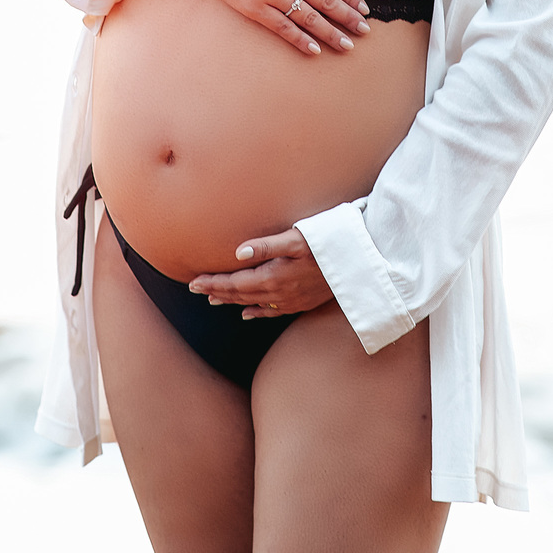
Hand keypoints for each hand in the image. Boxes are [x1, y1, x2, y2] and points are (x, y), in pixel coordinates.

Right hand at [171, 0, 369, 55]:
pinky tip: (314, 49)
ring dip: (331, 33)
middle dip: (349, 18)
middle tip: (364, 31)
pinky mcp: (255, 7)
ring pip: (308, 17)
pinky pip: (282, 27)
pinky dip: (300, 39)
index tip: (364, 9)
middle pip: (327, 1)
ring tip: (347, 45)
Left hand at [188, 228, 333, 317]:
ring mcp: (290, 301)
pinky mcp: (301, 303)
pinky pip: (271, 312)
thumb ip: (266, 245)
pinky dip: (255, 312)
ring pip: (253, 304)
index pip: (235, 282)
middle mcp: (279, 293)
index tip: (194, 281)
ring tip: (213, 298)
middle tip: (195, 289)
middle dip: (216, 291)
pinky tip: (247, 314)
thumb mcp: (297, 238)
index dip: (213, 282)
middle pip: (240, 295)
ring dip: (232, 301)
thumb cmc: (328, 243)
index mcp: (273, 276)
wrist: (358, 264)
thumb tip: (238, 253)